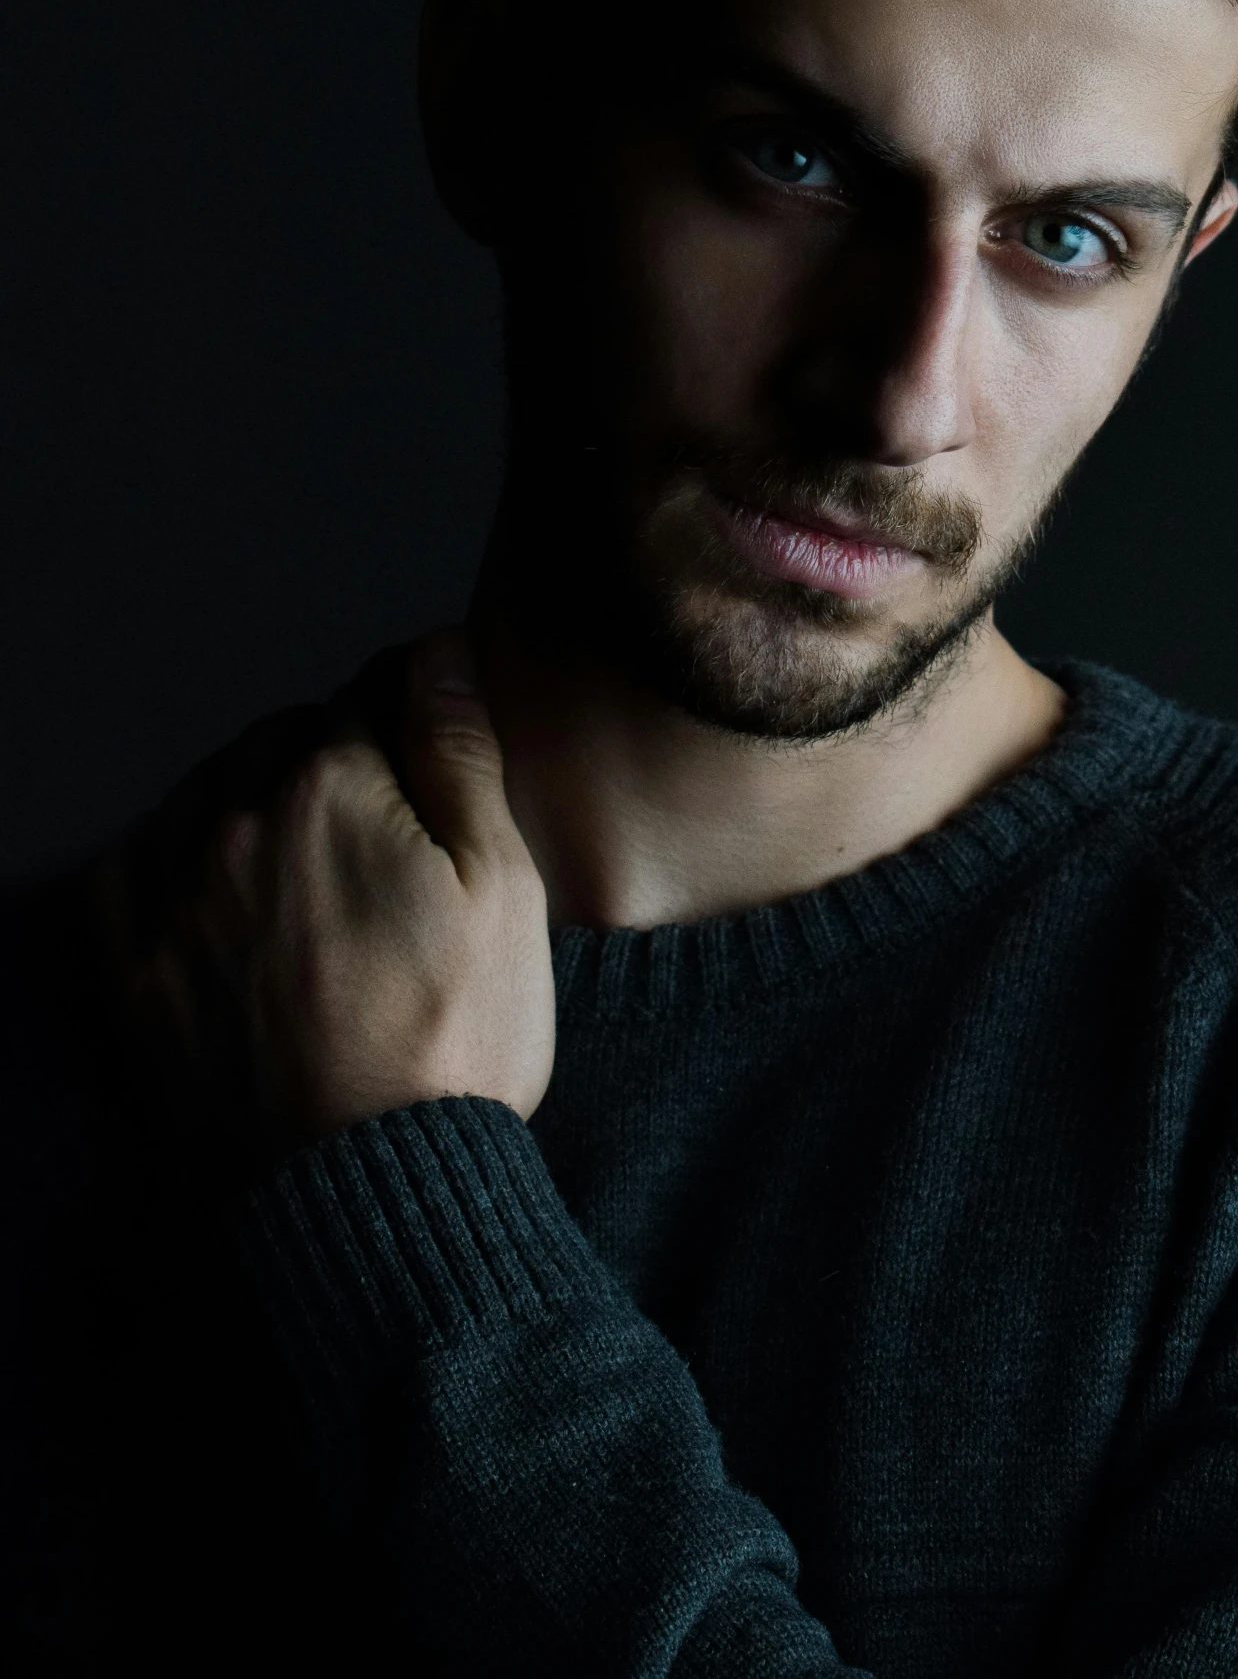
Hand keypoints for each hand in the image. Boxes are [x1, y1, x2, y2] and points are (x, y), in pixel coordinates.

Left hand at [110, 630, 555, 1149]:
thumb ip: (459, 752)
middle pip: (287, 739)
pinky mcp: (125, 966)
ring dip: (258, 805)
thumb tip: (437, 650)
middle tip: (392, 839)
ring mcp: (165, 894)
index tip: (437, 764)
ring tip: (321, 880)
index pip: (375, 693)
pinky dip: (179, 861)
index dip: (419, 721)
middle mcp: (227, 820)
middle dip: (339, 763)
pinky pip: (137, 864)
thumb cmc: (451, 1045)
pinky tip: (231, 902)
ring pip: (211, 792)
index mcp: (328, 785)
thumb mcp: (503, 888)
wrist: (362, 1195)